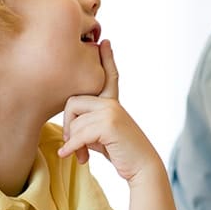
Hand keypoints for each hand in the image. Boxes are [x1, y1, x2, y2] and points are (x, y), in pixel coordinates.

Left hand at [58, 40, 162, 182]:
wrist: (142, 167)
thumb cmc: (120, 152)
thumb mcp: (102, 134)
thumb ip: (90, 123)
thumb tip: (68, 129)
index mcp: (113, 102)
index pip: (108, 77)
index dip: (107, 59)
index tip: (105, 42)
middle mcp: (112, 103)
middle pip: (72, 103)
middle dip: (67, 125)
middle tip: (71, 144)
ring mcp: (111, 111)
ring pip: (74, 122)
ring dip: (73, 143)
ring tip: (80, 155)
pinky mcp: (110, 125)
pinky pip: (79, 134)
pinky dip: (72, 148)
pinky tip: (69, 155)